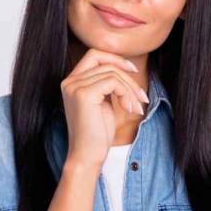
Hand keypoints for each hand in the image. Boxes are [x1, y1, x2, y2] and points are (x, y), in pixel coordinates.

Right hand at [59, 49, 148, 167]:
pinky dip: (127, 94)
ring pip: (112, 72)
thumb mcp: (103, 103)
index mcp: (72, 82)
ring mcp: (75, 86)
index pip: (94, 55)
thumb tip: (124, 66)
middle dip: (128, 77)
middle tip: (141, 97)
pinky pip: (113, 82)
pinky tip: (129, 110)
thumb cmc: (97, 133)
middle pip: (106, 63)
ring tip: (135, 108)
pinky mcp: (84, 94)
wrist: (87, 156)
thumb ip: (107, 84)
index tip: (132, 71)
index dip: (115, 59)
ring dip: (130, 89)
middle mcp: (70, 81)